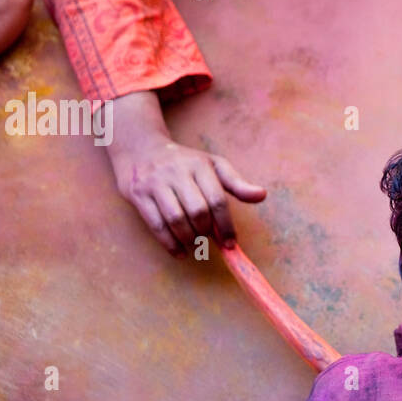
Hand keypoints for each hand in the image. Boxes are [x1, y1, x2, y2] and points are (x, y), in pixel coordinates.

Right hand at [106, 90, 266, 256]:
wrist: (141, 148)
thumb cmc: (184, 162)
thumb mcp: (213, 165)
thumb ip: (237, 183)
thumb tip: (262, 195)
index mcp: (199, 166)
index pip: (217, 200)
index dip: (226, 225)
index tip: (231, 243)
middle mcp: (176, 173)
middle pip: (197, 211)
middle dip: (206, 231)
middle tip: (208, 238)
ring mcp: (155, 183)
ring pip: (175, 219)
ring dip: (189, 238)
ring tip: (195, 243)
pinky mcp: (138, 195)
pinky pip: (156, 225)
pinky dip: (169, 243)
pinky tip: (180, 251)